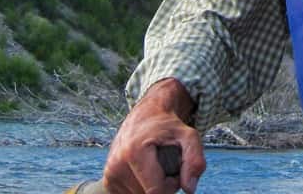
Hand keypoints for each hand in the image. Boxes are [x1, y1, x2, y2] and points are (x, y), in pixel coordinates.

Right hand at [102, 79, 205, 193]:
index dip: (171, 186)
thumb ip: (194, 160)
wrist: (146, 116)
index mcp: (134, 152)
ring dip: (151, 187)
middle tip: (166, 164)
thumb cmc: (168, 127)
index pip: (156, 191)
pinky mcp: (108, 180)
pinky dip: (141, 188)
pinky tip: (144, 172)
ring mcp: (110, 174)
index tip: (176, 170)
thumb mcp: (189, 135)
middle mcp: (116, 164)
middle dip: (163, 186)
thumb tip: (189, 189)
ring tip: (155, 166)